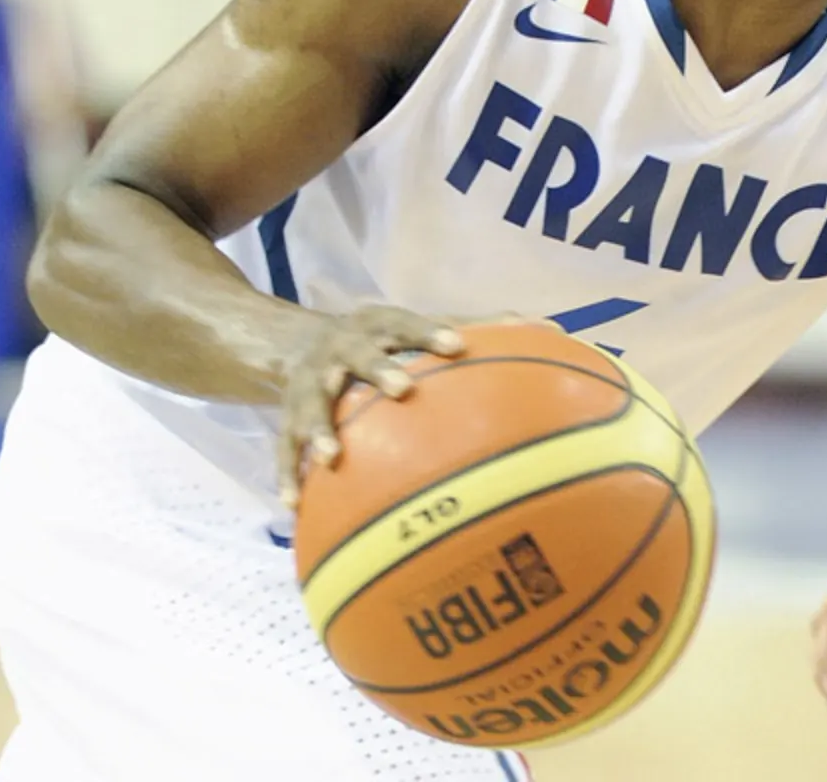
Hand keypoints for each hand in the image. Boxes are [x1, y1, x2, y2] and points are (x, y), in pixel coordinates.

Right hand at [275, 303, 465, 506]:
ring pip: (311, 404)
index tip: (457, 345)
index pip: (405, 322)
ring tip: (331, 458)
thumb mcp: (415, 328)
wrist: (301, 344)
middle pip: (358, 356)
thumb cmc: (382, 343)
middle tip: (402, 390)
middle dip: (378, 370)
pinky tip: (293, 504)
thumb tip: (544, 326)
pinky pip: (283, 447)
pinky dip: (286, 473)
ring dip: (319, 429)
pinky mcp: (286, 415)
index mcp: (377, 326)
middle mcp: (340, 349)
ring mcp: (309, 383)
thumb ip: (475, 328)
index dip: (429, 331)